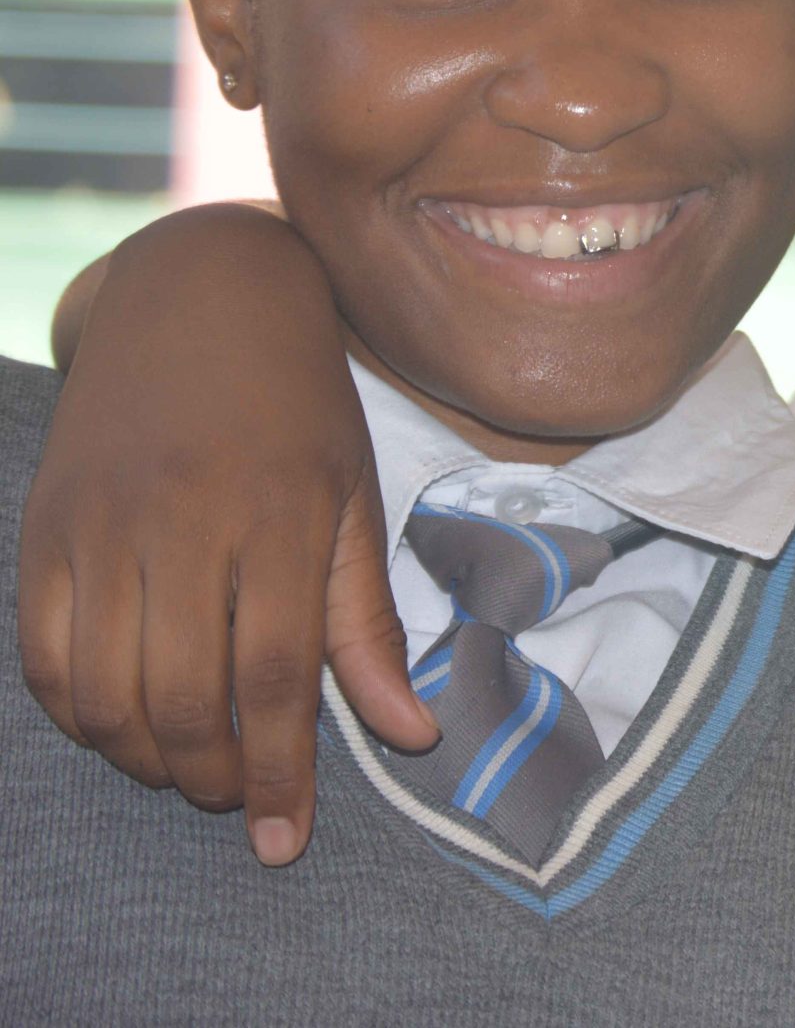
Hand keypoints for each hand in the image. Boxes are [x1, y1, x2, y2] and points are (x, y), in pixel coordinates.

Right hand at [16, 203, 437, 864]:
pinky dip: (78, 712)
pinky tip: (120, 722)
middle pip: (181, 699)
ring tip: (186, 765)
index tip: (283, 838)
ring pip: (103, 692)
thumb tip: (410, 734)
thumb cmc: (299, 406)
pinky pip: (43, 655)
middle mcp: (183, 522)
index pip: (273, 678)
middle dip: (209, 776)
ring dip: (142, 756)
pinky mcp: (43, 529)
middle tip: (235, 797)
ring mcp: (102, 526)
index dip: (278, 772)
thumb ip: (369, 626)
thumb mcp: (357, 501)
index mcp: (280, 516)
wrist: (200, 297)